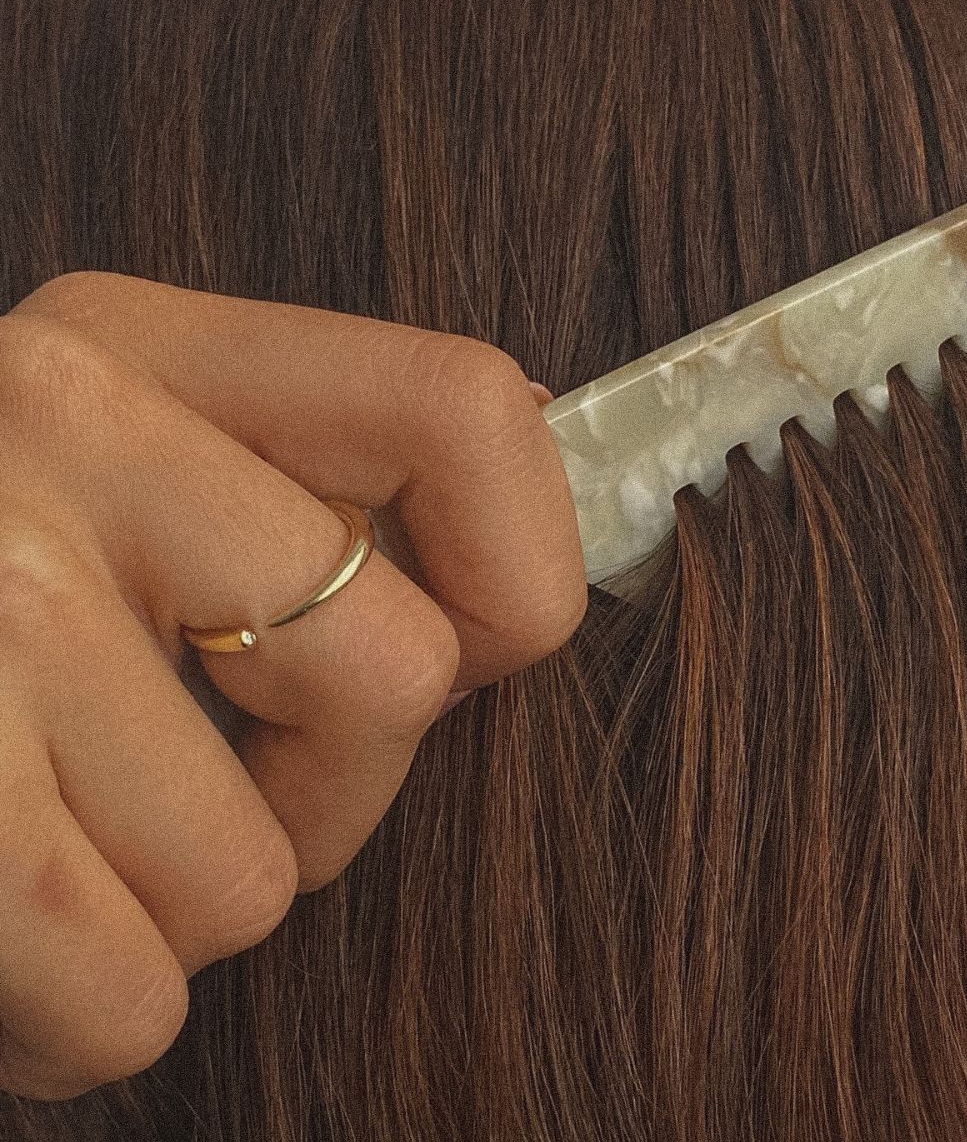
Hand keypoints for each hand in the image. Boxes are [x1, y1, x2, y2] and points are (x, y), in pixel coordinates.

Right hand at [0, 271, 585, 1100]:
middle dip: (331, 787)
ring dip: (184, 894)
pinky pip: (131, 990)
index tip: (485, 639)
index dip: (525, 560)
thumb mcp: (120, 458)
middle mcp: (57, 434)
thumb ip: (299, 477)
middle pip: (396, 680)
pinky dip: (85, 1003)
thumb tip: (524, 505)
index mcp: (145, 351)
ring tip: (66, 830)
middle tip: (212, 768)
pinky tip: (10, 918)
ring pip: (259, 874)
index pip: (465, 412)